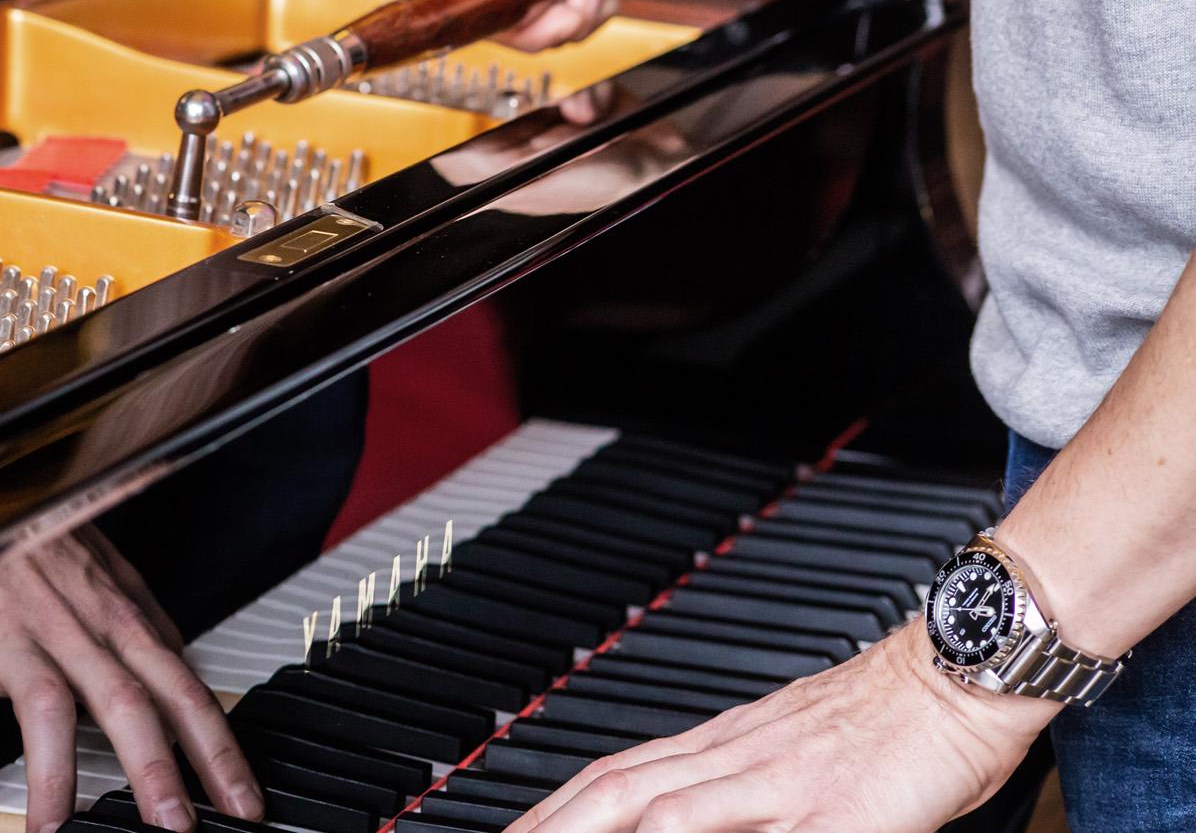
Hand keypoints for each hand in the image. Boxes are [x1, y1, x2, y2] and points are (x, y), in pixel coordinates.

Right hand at [0, 528, 262, 832]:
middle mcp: (71, 627)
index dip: (216, 748)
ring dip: (54, 778)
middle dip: (157, 771)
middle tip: (175, 827)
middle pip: (127, 701)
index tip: (242, 802)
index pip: (181, 688)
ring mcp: (6, 635)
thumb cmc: (34, 537)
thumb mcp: (106, 567)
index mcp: (116, 615)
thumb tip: (186, 664)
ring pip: (45, 709)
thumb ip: (145, 619)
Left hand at [506, 621, 1059, 830]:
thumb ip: (742, 782)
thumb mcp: (799, 744)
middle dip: (551, 823)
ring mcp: (781, 781)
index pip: (618, 775)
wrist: (961, 664)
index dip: (558, 806)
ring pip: (664, 811)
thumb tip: (690, 808)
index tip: (520, 829)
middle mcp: (737, 756)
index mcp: (726, 743)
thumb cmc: (889, 712)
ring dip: (597, 832)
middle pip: (618, 790)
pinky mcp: (836, 809)